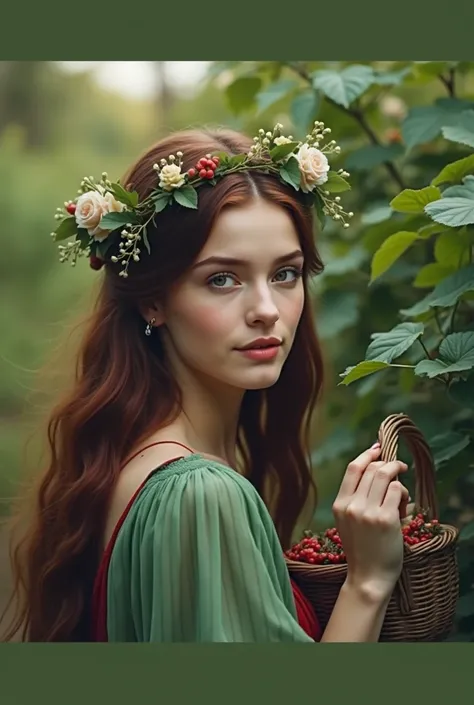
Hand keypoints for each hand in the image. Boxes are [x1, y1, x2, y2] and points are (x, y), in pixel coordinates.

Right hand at [332, 444, 409, 598]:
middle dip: (388, 464)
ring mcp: (368, 512)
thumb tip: (373, 469)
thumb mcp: (347, 521)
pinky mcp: (385, 519)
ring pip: (385, 475)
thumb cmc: (362, 549)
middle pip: (371, 469)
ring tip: (402, 486)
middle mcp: (351, 505)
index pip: (353, 468)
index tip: (379, 449)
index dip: (368, 455)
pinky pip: (397, 490)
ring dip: (397, 475)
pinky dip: (403, 492)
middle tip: (398, 468)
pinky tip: (404, 504)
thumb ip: (354, 498)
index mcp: (339, 504)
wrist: (368, 577)